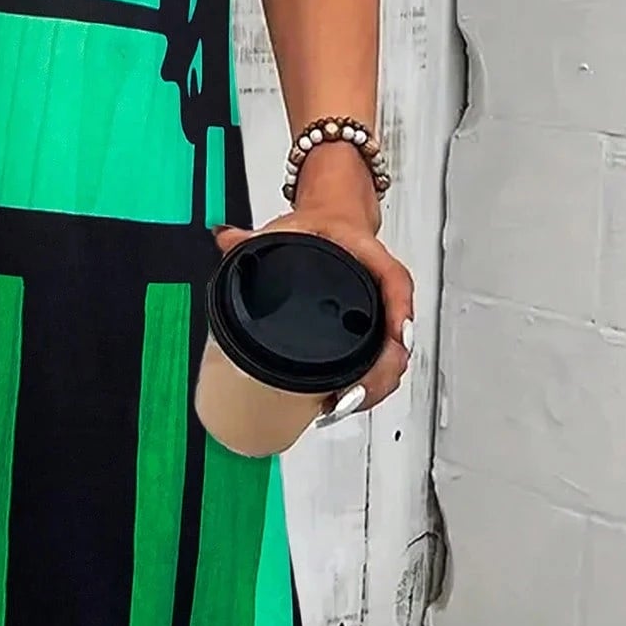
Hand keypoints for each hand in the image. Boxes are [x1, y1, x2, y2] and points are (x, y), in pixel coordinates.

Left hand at [211, 160, 413, 421]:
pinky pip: (381, 358)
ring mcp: (380, 311)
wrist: (336, 224)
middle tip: (355, 391)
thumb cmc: (320, 227)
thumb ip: (254, 238)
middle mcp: (380, 286)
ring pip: (393, 352)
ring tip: (346, 401)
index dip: (397, 308)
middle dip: (382, 368)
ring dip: (377, 382)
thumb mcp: (288, 228)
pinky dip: (371, 382)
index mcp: (366, 255)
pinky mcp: (373, 329)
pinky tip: (350, 399)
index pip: (392, 278)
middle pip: (397, 331)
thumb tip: (227, 240)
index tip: (395, 334)